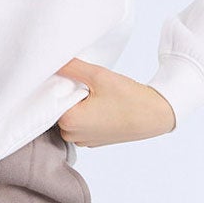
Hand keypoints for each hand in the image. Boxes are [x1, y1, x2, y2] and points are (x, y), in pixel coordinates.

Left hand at [53, 59, 175, 147]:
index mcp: (69, 121)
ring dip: (75, 105)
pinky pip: (79, 125)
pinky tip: (97, 105)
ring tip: (93, 94)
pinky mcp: (91, 142)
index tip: (68, 76)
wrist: (154, 116)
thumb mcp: (99, 76)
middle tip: (84, 84)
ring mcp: (82, 141)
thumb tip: (54, 61)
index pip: (49, 99)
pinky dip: (84, 115)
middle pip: (58, 108)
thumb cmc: (128, 98)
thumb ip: (73, 68)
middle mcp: (71, 135)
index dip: (57, 84)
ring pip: (68, 117)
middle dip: (66, 95)